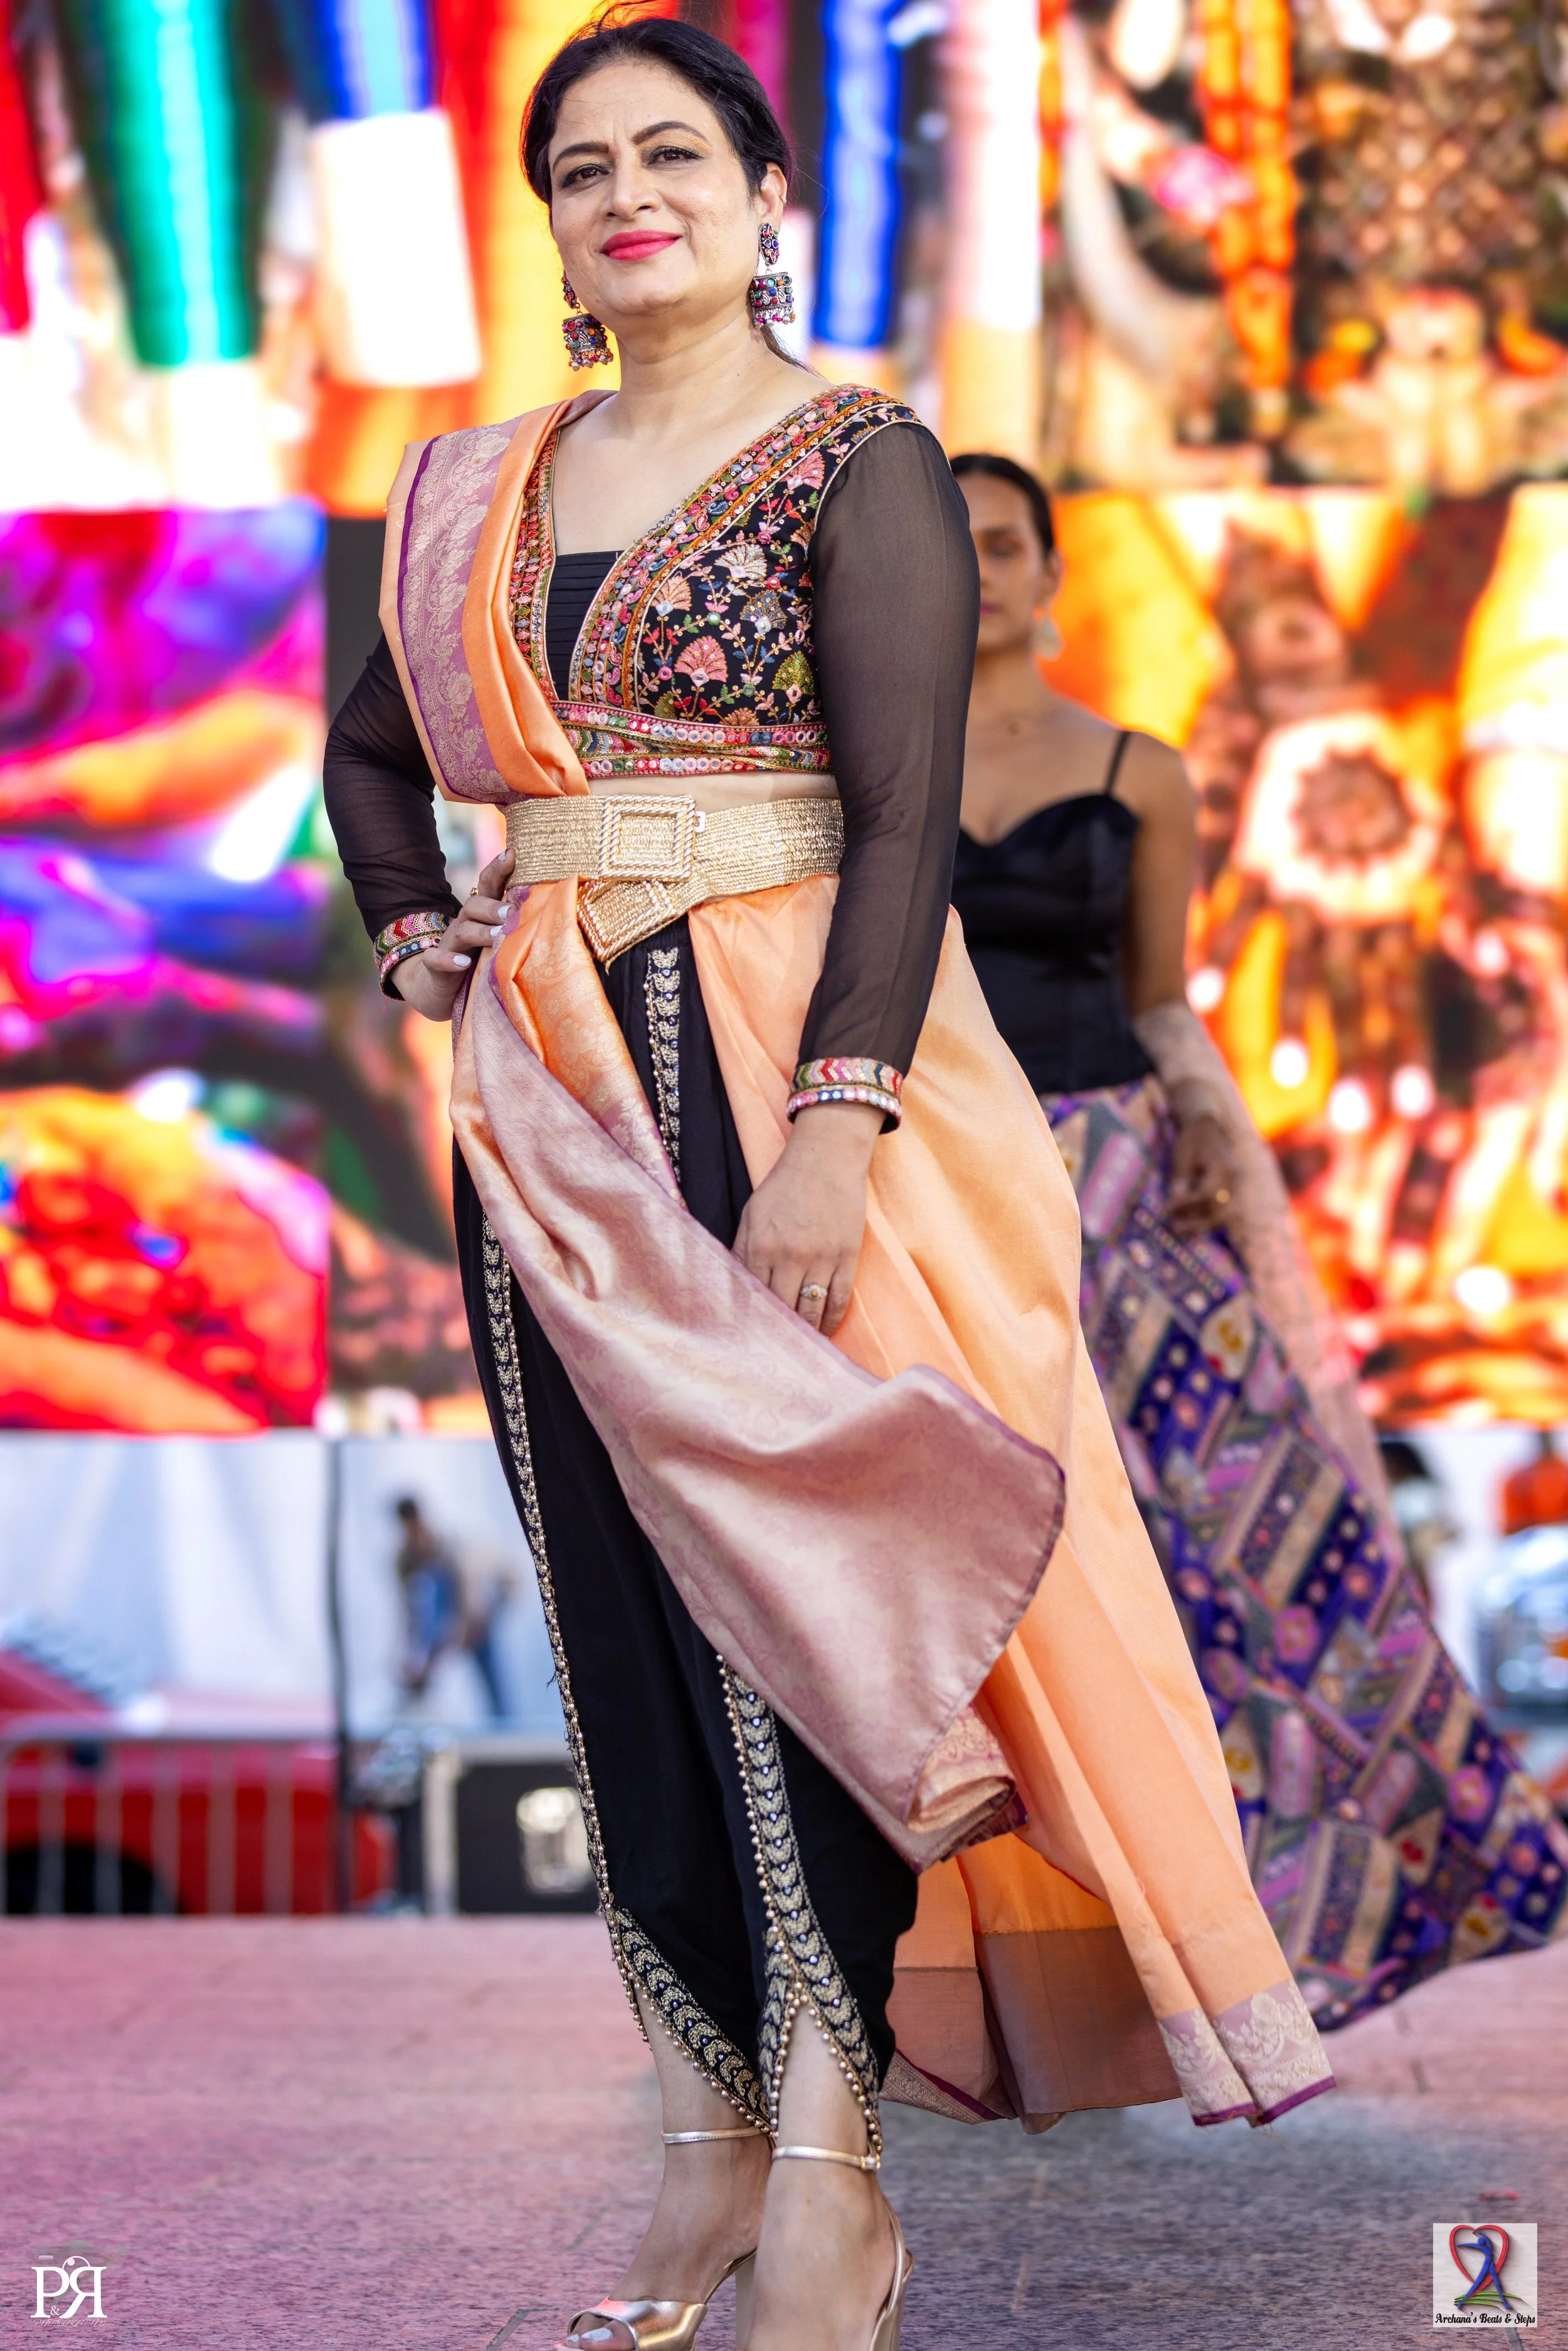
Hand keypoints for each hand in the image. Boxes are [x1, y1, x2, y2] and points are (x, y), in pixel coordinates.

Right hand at [392, 850, 519, 1018]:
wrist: (440, 987)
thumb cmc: (480, 960)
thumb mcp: (499, 940)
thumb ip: (519, 925)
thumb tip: (557, 910)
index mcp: (482, 914)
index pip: (488, 885)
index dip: (497, 869)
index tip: (511, 854)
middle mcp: (465, 923)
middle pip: (475, 905)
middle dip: (493, 906)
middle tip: (512, 911)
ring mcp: (449, 943)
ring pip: (462, 931)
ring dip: (480, 931)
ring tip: (497, 936)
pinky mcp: (436, 966)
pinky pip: (437, 960)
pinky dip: (449, 960)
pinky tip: (464, 963)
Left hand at [732, 1100, 881, 1333]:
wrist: (826, 1159)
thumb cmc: (784, 1186)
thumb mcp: (751, 1214)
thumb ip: (741, 1251)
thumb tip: (735, 1288)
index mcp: (762, 1246)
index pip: (754, 1298)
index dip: (754, 1321)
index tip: (751, 1339)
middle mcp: (791, 1257)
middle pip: (783, 1310)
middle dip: (779, 1333)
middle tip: (775, 1351)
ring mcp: (822, 1259)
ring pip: (812, 1312)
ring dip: (806, 1332)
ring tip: (800, 1345)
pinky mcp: (847, 1257)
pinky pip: (839, 1300)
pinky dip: (832, 1321)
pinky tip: (825, 1331)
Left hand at [1167, 1112, 1236, 1235]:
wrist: (1208, 1128)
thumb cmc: (1192, 1139)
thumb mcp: (1182, 1157)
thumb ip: (1180, 1181)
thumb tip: (1174, 1206)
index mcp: (1222, 1167)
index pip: (1206, 1194)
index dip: (1186, 1205)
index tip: (1167, 1208)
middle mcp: (1233, 1179)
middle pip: (1219, 1210)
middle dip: (1196, 1222)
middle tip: (1175, 1227)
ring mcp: (1235, 1186)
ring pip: (1223, 1215)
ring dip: (1202, 1224)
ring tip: (1181, 1231)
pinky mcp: (1231, 1191)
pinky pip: (1222, 1211)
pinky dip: (1207, 1219)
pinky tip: (1190, 1225)